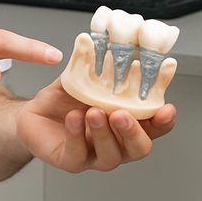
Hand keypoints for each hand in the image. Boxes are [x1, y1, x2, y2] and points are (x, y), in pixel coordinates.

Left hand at [16, 76, 175, 172]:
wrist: (35, 113)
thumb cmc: (66, 99)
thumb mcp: (85, 75)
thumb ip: (100, 61)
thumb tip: (109, 39)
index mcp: (128, 121)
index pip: (155, 126)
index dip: (163, 120)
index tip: (166, 108)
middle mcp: (117, 142)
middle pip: (139, 148)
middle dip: (133, 131)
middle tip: (121, 113)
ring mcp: (96, 155)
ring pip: (111, 155)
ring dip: (104, 133)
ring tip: (93, 112)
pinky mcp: (72, 161)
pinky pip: (78, 154)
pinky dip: (76, 135)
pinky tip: (73, 118)